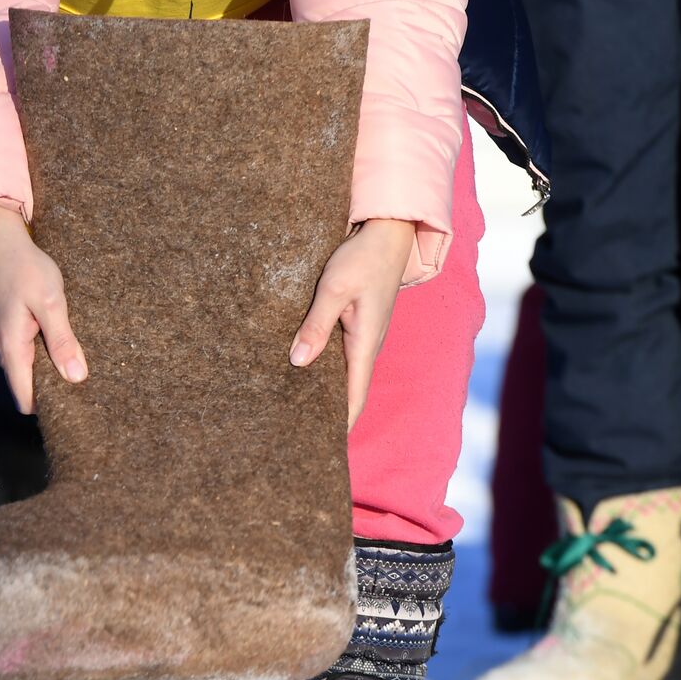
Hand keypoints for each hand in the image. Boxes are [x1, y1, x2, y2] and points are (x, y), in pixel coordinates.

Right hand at [0, 201, 87, 413]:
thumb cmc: (25, 266)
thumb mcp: (50, 301)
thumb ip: (62, 341)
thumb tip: (76, 377)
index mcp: (10, 348)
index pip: (25, 400)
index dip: (50, 405)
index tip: (76, 398)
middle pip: (26, 387)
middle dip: (51, 382)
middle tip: (78, 362)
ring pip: (23, 371)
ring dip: (44, 362)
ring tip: (64, 340)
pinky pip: (18, 356)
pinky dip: (35, 350)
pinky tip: (48, 331)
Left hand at [289, 219, 413, 428]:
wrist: (386, 231)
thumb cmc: (362, 257)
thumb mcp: (334, 289)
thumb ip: (316, 325)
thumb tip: (297, 362)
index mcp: (365, 344)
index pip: (353, 398)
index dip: (340, 426)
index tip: (322, 448)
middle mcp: (367, 346)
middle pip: (347, 391)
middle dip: (327, 414)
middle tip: (298, 434)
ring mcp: (363, 335)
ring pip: (343, 373)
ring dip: (324, 390)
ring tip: (294, 409)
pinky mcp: (356, 323)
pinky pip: (340, 355)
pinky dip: (323, 367)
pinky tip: (302, 371)